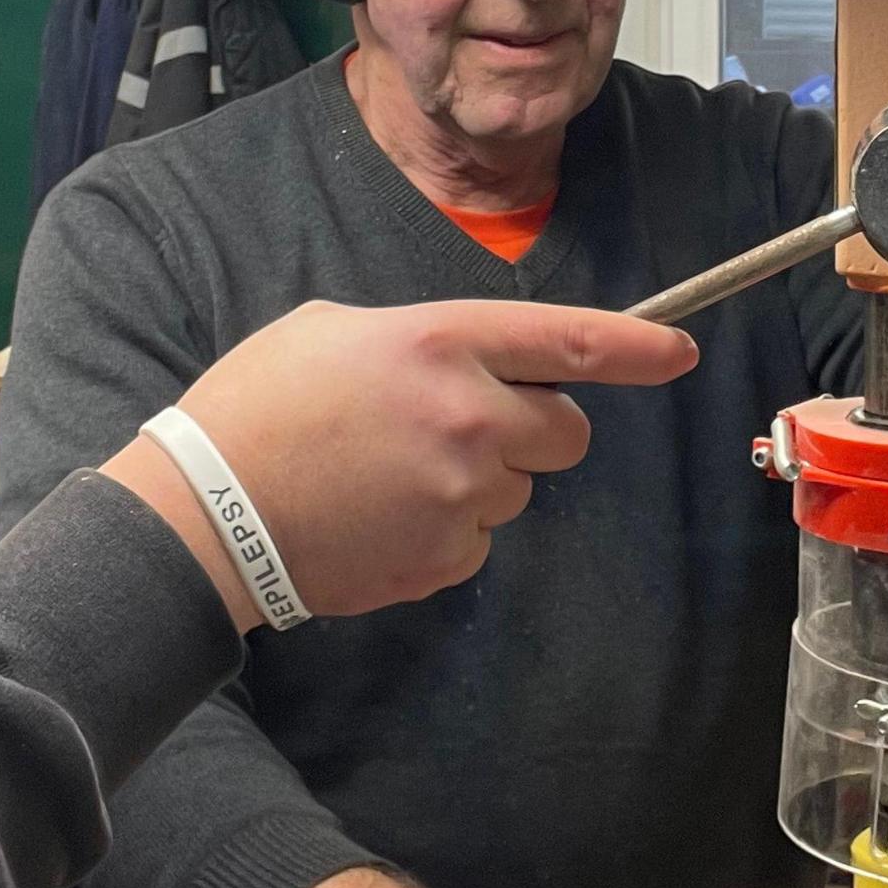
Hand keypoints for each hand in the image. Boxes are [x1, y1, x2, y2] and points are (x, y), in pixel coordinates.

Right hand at [103, 300, 698, 630]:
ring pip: (517, 490)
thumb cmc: (257, 406)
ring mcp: (461, 493)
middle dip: (533, 431)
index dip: (635, 348)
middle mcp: (468, 415)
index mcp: (441, 341)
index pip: (567, 340)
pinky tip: (380, 518)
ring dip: (477, 482)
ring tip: (390, 476)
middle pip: (565, 432)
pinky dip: (443, 533)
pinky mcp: (444, 556)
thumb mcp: (336, 331)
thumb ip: (420, 341)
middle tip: (462, 430)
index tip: (680, 354)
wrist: (207, 510)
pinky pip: (478, 541)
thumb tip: (460, 365)